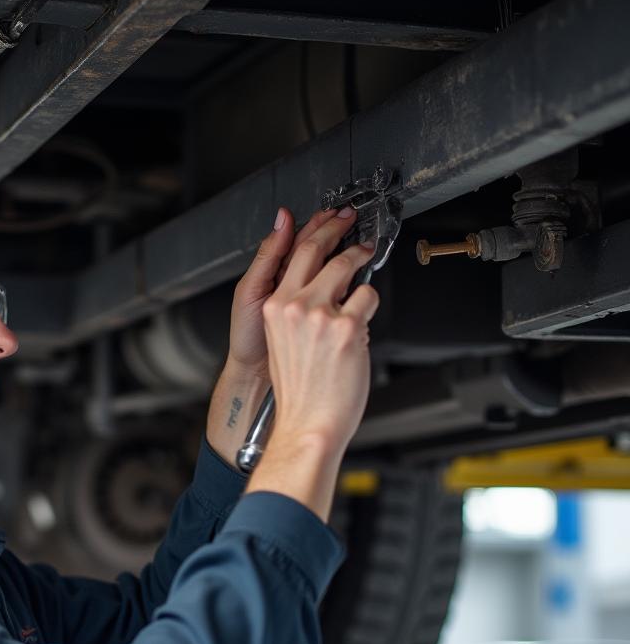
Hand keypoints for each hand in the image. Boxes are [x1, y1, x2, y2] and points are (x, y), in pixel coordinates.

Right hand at [206, 205, 363, 468]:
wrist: (308, 423)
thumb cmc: (299, 390)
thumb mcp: (283, 342)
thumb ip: (295, 312)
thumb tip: (321, 289)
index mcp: (274, 308)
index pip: (292, 256)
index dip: (312, 232)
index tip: (326, 220)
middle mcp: (294, 306)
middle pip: (318, 249)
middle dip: (337, 228)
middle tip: (351, 221)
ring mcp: (321, 315)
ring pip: (347, 267)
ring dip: (360, 259)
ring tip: (365, 256)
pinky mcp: (348, 327)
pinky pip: (368, 296)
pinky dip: (369, 304)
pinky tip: (363, 318)